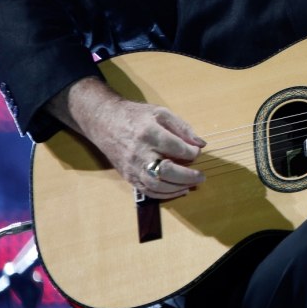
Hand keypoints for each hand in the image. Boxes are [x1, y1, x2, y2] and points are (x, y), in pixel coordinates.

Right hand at [49, 77, 205, 199]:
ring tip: (192, 184)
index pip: (176, 148)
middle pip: (167, 170)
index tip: (196, 151)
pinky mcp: (128, 176)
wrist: (105, 122)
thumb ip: (182, 128)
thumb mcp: (161, 113)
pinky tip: (179, 190)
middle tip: (201, 176)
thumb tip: (200, 144)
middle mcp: (139, 152)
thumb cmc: (136, 116)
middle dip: (188, 176)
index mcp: (149, 133)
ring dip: (179, 188)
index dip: (191, 153)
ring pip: (158, 185)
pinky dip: (166, 194)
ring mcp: (132, 167)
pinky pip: (148, 191)